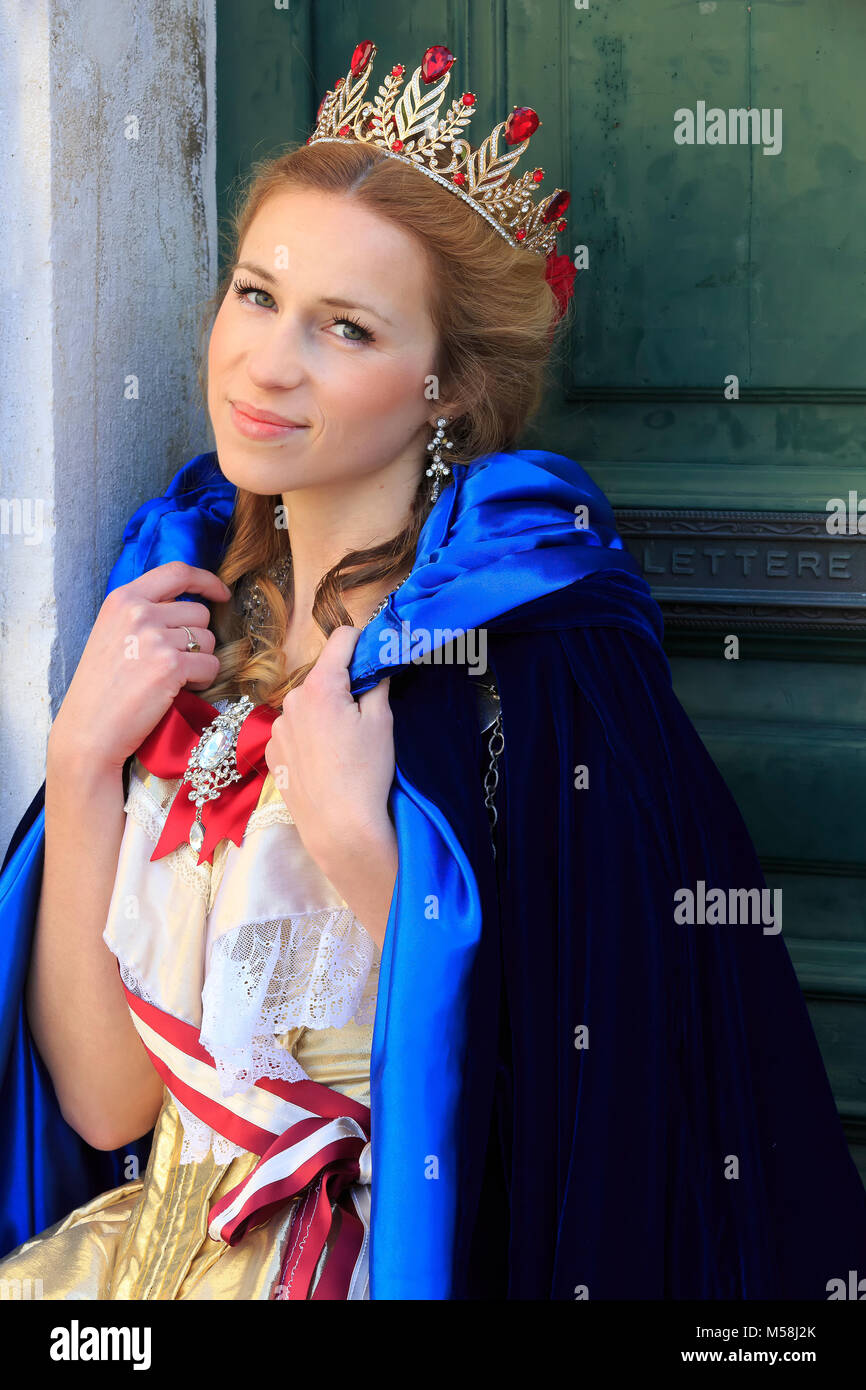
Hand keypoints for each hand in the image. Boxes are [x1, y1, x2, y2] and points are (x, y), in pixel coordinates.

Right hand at [50, 561, 229, 771]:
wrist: (89, 729)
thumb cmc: (102, 687)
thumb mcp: (112, 632)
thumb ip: (143, 612)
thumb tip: (188, 602)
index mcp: (123, 598)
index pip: (176, 571)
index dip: (206, 580)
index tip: (220, 593)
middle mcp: (139, 612)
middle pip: (199, 612)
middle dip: (197, 638)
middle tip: (174, 661)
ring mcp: (155, 638)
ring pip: (208, 639)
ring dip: (199, 660)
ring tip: (171, 678)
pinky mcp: (171, 666)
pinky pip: (211, 665)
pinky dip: (202, 680)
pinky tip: (178, 690)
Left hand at [264, 625, 395, 866]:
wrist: (339, 827)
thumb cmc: (365, 773)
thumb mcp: (382, 722)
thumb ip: (377, 683)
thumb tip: (375, 663)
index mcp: (320, 686)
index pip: (341, 639)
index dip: (362, 642)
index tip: (375, 658)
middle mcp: (291, 701)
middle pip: (323, 675)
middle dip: (343, 686)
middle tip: (364, 716)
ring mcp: (277, 727)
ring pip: (308, 704)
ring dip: (324, 711)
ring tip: (343, 745)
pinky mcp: (272, 751)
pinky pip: (294, 730)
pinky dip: (309, 735)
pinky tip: (324, 760)